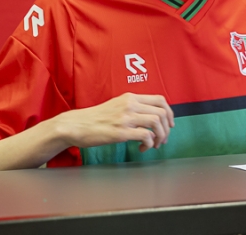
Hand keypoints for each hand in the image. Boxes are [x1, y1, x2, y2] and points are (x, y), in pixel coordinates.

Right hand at [54, 93, 174, 152]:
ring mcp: (126, 118)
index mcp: (130, 97)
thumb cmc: (96, 118)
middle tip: (163, 139)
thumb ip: (133, 108)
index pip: (160, 99)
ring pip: (156, 122)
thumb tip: (151, 119)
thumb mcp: (117, 106)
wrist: (76, 125)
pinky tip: (143, 148)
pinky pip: (146, 136)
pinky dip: (150, 143)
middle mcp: (130, 104)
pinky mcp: (121, 132)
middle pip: (162, 112)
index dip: (169, 113)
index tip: (169, 124)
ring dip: (161, 136)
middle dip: (167, 128)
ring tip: (155, 145)